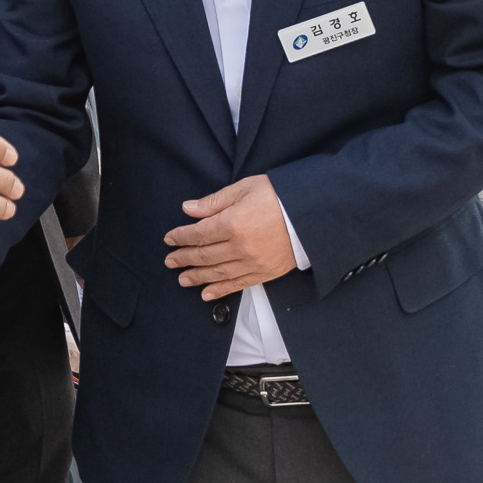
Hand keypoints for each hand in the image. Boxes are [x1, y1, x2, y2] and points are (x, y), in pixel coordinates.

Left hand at [165, 176, 298, 299]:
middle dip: (184, 258)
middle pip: (205, 255)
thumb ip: (214, 201)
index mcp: (233, 223)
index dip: (181, 237)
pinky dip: (221, 290)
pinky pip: (238, 284)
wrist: (312, 214)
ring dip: (197, 277)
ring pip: (218, 273)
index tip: (169, 239)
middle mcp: (241, 246)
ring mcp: (254, 262)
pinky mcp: (266, 272)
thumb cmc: (279, 196)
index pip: (198, 234)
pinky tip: (207, 294)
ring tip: (182, 279)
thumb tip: (188, 209)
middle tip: (170, 261)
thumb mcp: (244, 188)